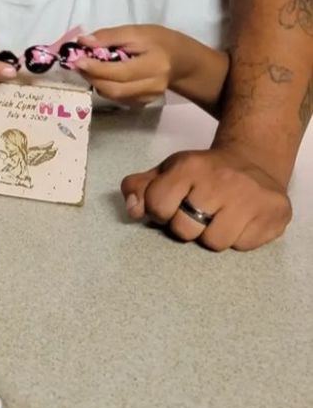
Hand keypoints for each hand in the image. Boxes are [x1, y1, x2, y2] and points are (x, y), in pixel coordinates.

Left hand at [74, 26, 173, 105]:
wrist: (180, 60)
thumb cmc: (158, 41)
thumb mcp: (136, 31)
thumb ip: (109, 36)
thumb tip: (83, 42)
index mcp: (154, 66)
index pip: (121, 72)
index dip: (97, 68)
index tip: (78, 60)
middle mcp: (153, 86)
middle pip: (114, 89)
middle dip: (92, 78)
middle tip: (78, 64)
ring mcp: (148, 97)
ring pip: (113, 96)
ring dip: (96, 83)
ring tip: (88, 68)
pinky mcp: (143, 102)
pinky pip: (118, 98)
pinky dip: (105, 87)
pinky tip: (102, 75)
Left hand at [121, 147, 291, 249]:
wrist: (254, 161)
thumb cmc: (203, 173)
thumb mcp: (168, 172)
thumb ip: (140, 188)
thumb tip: (132, 209)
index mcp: (190, 166)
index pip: (157, 205)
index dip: (160, 211)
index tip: (172, 204)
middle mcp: (222, 180)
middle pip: (184, 230)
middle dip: (186, 226)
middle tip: (199, 211)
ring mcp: (252, 197)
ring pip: (215, 244)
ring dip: (213, 235)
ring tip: (220, 216)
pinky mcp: (275, 214)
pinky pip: (243, 246)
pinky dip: (238, 238)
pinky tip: (242, 219)